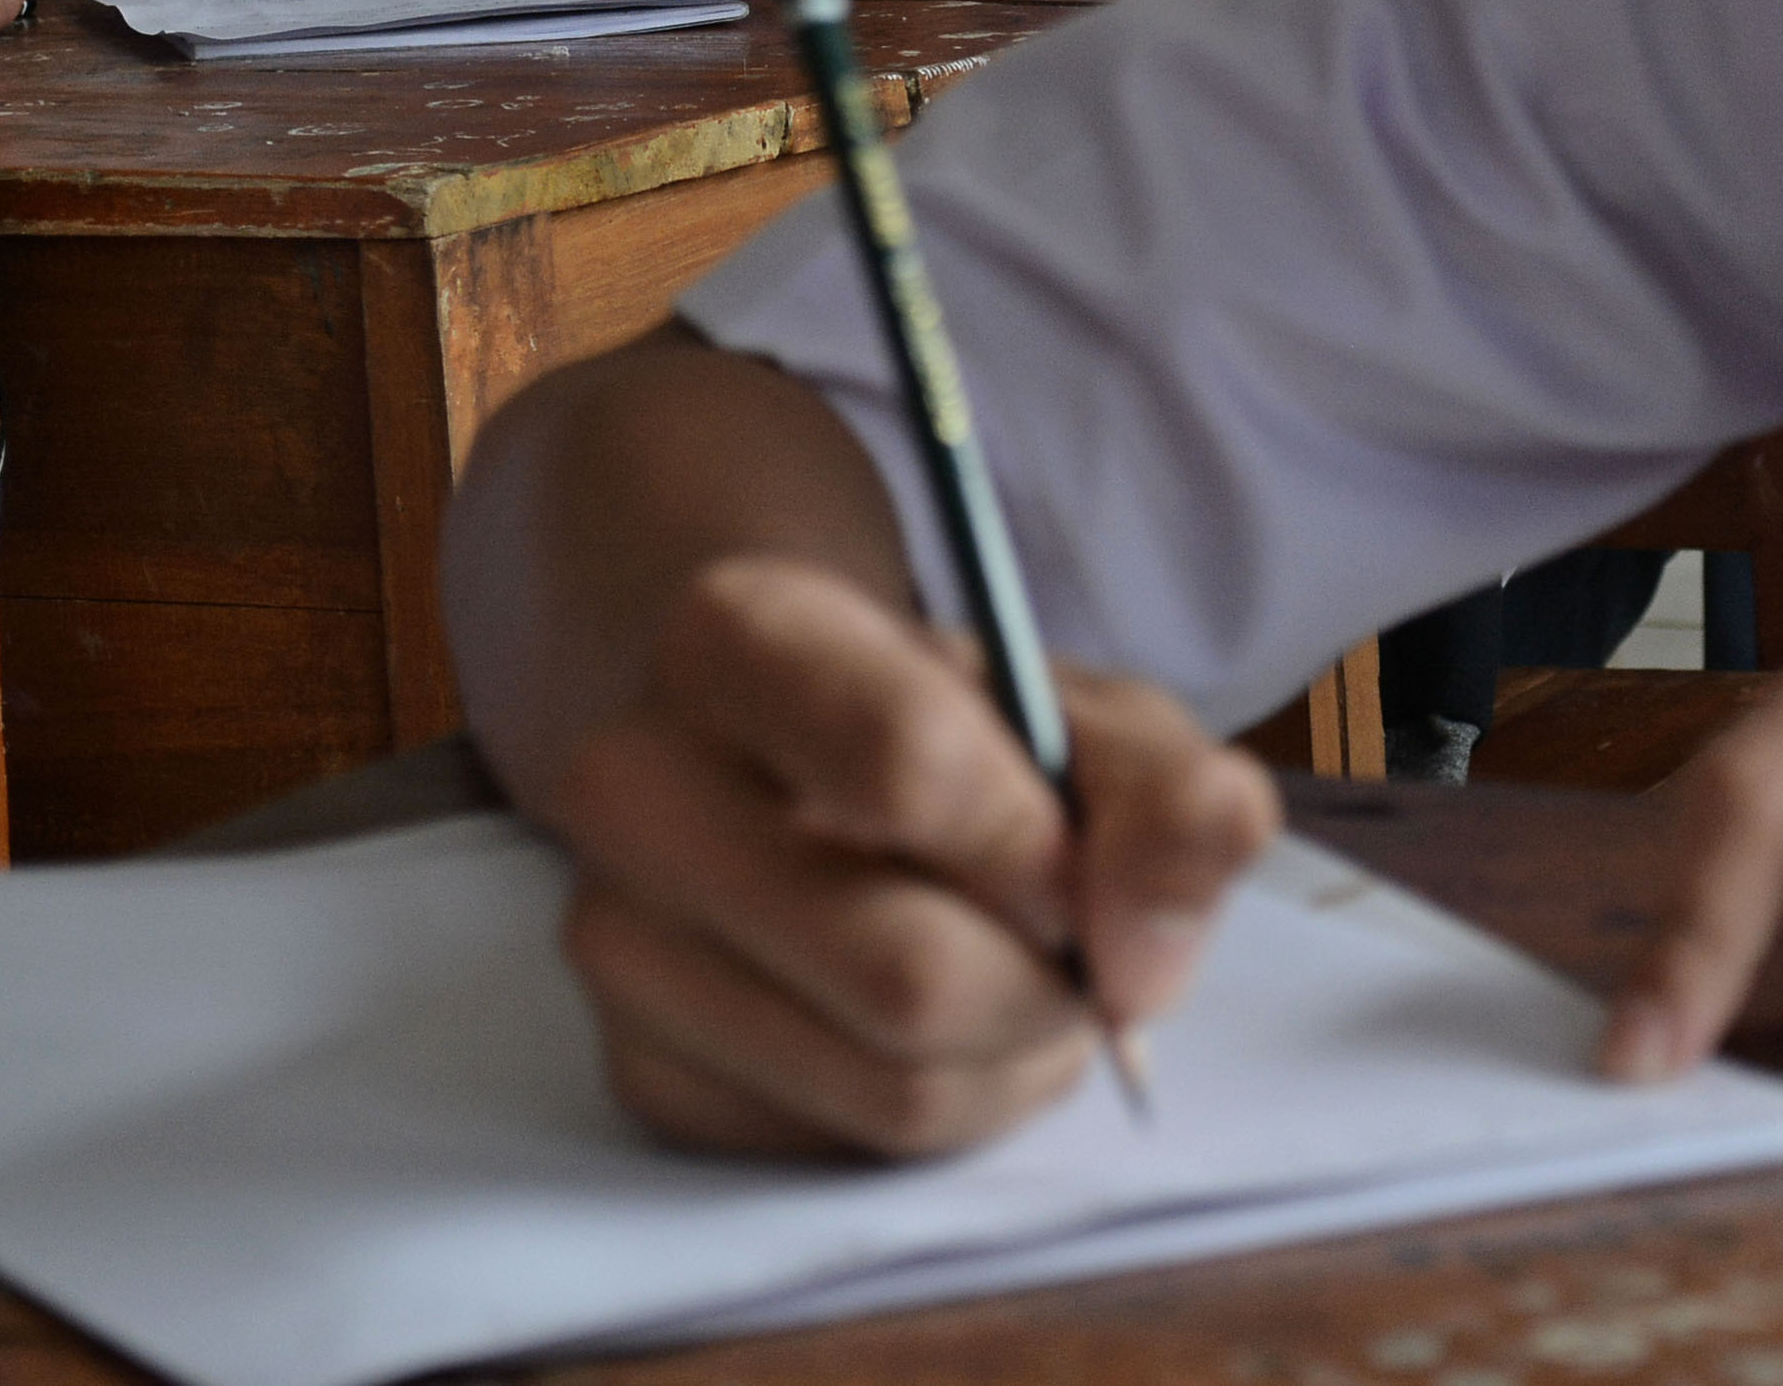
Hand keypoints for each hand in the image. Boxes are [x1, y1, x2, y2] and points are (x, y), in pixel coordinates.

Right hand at [545, 556, 1278, 1155]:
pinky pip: (847, 1145)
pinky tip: (943, 1030)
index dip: (1037, 848)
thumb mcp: (1090, 716)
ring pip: (889, 1082)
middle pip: (906, 970)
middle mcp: (633, 782)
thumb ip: (1166, 796)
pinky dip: (949, 1105)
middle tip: (1076, 942)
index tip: (1076, 863)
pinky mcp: (642, 1070)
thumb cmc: (964, 734)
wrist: (820, 776)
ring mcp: (616, 939)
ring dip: (1014, 1055)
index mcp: (736, 637)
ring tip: (1021, 974)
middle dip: (1049, 983)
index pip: (904, 768)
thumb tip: (1145, 950)